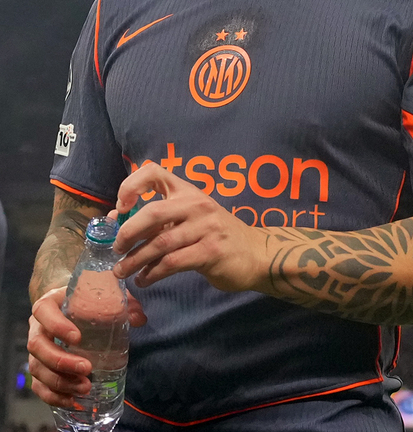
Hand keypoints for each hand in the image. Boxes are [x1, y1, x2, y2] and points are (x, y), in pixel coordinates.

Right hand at [28, 287, 145, 409]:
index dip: (56, 325)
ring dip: (59, 382)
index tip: (77, 338)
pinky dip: (53, 396)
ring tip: (84, 388)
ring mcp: (37, 350)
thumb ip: (125, 303)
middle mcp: (37, 327)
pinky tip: (72, 401)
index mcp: (50, 304)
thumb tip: (139, 319)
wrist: (71, 309)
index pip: (43, 311)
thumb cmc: (88, 302)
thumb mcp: (106, 296)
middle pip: (37, 346)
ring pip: (37, 368)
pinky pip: (38, 385)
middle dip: (60, 361)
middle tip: (86, 368)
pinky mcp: (40, 368)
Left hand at [111, 165, 268, 293]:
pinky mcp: (211, 252)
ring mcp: (207, 228)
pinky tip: (145, 280)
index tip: (122, 207)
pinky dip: (152, 274)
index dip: (132, 186)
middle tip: (116, 249)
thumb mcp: (190, 219)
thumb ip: (158, 219)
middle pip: (153, 213)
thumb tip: (116, 220)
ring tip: (122, 272)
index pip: (156, 172)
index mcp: (189, 192)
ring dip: (135, 260)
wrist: (256, 253)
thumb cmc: (216, 235)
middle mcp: (198, 205)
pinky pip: (172, 263)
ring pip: (160, 243)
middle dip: (128, 233)